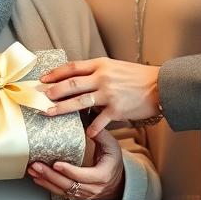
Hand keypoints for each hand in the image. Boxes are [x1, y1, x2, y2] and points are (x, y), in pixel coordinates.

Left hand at [27, 127, 123, 199]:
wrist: (118, 184)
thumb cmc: (113, 163)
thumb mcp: (112, 147)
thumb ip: (100, 135)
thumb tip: (88, 120)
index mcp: (102, 176)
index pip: (83, 176)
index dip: (69, 171)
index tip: (56, 164)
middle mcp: (92, 188)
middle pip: (68, 184)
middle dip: (50, 175)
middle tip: (36, 165)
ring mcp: (83, 194)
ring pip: (62, 190)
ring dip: (45, 181)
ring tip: (32, 170)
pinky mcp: (76, 196)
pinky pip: (60, 193)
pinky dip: (47, 185)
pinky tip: (37, 178)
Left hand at [40, 58, 161, 136]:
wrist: (161, 86)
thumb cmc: (137, 77)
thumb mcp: (115, 67)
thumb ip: (97, 71)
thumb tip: (76, 76)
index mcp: (101, 65)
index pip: (72, 67)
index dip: (55, 73)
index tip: (43, 78)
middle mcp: (103, 77)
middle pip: (71, 84)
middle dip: (53, 90)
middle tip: (39, 97)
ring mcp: (109, 94)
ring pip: (79, 101)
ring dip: (62, 108)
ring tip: (49, 113)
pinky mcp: (117, 109)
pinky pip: (98, 121)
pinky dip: (90, 128)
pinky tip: (84, 134)